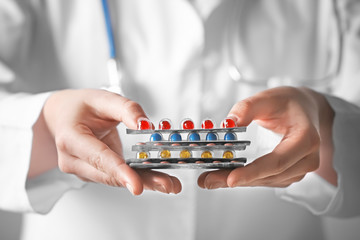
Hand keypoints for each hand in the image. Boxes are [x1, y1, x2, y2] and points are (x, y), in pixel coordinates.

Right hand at [38, 89, 180, 194]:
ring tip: (168, 184)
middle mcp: (73, 159)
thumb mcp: (103, 99)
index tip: (135, 185)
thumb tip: (146, 124)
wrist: (63, 116)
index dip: (119, 171)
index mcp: (70, 138)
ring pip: (115, 179)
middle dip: (140, 180)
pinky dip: (136, 178)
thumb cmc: (80, 107)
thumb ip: (126, 109)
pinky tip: (156, 180)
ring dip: (143, 182)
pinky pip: (116, 177)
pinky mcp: (93, 173)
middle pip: (109, 174)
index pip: (98, 157)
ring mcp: (81, 169)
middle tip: (167, 184)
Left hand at [198, 87, 335, 188]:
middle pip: (269, 175)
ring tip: (211, 178)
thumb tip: (228, 123)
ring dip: (238, 181)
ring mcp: (299, 169)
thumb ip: (246, 108)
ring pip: (266, 181)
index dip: (253, 172)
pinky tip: (226, 176)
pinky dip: (246, 178)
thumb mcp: (267, 97)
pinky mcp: (290, 174)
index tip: (230, 179)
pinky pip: (266, 180)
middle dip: (237, 179)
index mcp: (306, 138)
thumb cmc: (288, 103)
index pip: (278, 161)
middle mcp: (307, 158)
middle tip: (208, 179)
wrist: (304, 109)